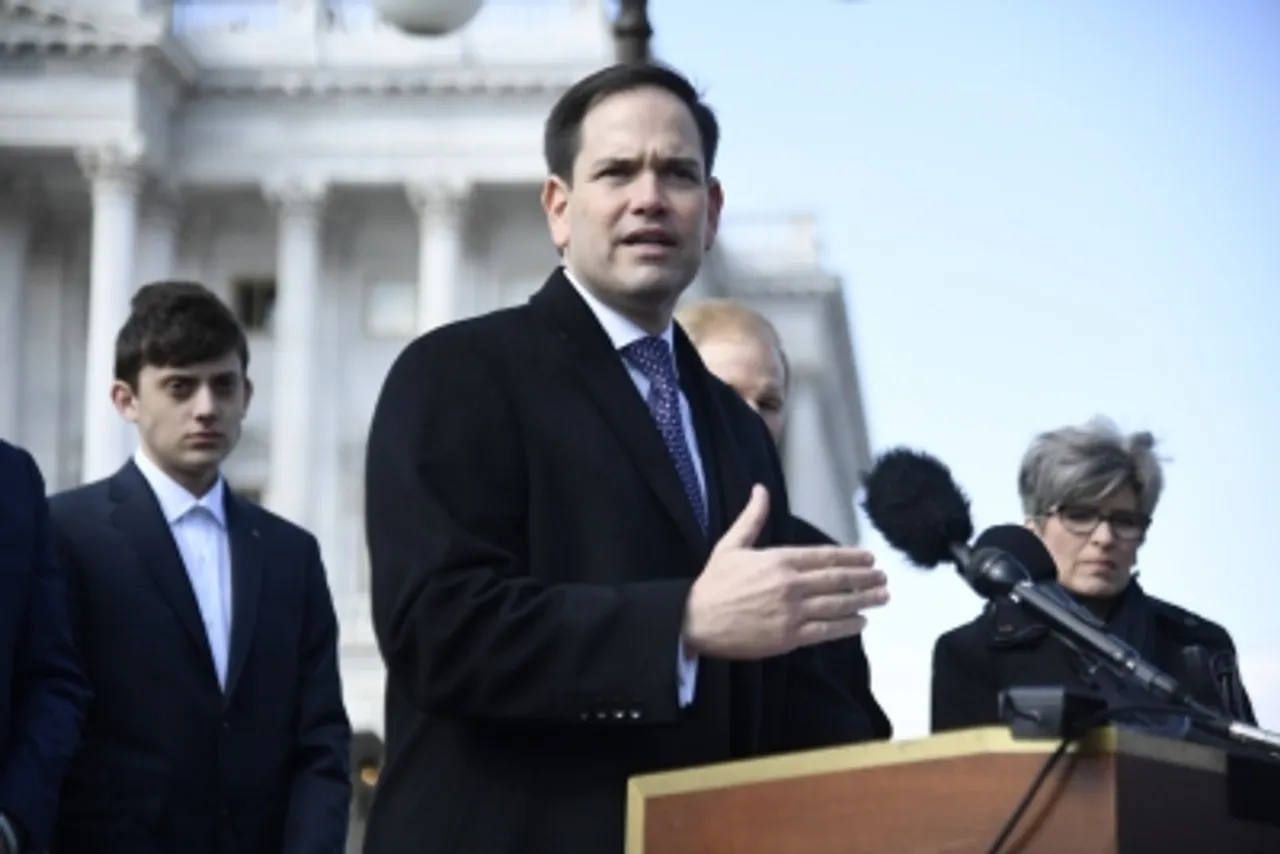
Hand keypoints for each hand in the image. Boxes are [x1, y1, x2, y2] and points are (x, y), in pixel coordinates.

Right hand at [682, 485, 889, 659]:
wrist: (695, 620)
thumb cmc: (713, 583)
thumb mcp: (730, 544)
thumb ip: (752, 518)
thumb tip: (760, 489)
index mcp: (779, 559)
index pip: (825, 556)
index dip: (852, 557)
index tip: (869, 558)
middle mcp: (791, 584)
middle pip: (838, 579)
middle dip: (865, 578)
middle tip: (883, 578)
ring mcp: (792, 612)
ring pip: (838, 604)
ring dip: (864, 600)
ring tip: (882, 597)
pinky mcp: (789, 636)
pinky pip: (827, 631)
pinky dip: (847, 626)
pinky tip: (861, 622)